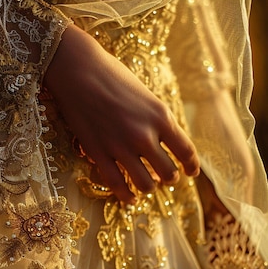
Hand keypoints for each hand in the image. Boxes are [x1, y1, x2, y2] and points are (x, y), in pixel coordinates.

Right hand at [43, 24, 199, 203]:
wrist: (78, 70)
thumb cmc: (111, 76)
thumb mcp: (145, 96)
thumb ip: (156, 120)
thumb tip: (163, 142)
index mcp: (161, 117)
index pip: (186, 151)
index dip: (191, 167)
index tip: (190, 173)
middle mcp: (144, 135)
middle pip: (168, 173)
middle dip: (169, 178)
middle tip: (164, 177)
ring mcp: (120, 147)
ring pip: (145, 184)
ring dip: (148, 187)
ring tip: (146, 185)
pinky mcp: (97, 153)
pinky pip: (116, 184)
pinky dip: (126, 195)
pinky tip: (130, 198)